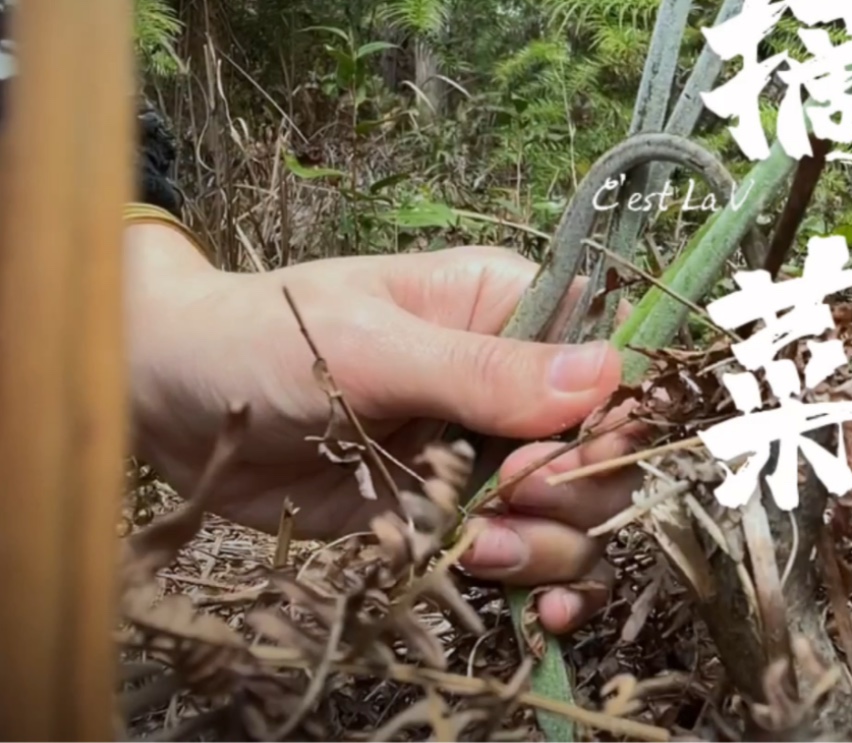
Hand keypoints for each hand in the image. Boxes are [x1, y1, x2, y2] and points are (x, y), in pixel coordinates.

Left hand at [125, 225, 641, 632]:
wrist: (168, 402)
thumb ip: (482, 370)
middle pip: (604, 451)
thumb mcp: (369, 346)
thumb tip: (603, 373)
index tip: (576, 455)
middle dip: (578, 493)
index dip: (614, 418)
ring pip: (576, 517)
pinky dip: (537, 589)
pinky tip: (530, 609)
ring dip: (551, 548)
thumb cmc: (263, 337)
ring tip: (482, 552)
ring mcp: (484, 457)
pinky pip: (525, 559)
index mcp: (510, 311)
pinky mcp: (449, 517)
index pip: (610, 361)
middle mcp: (514, 385)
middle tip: (512, 503)